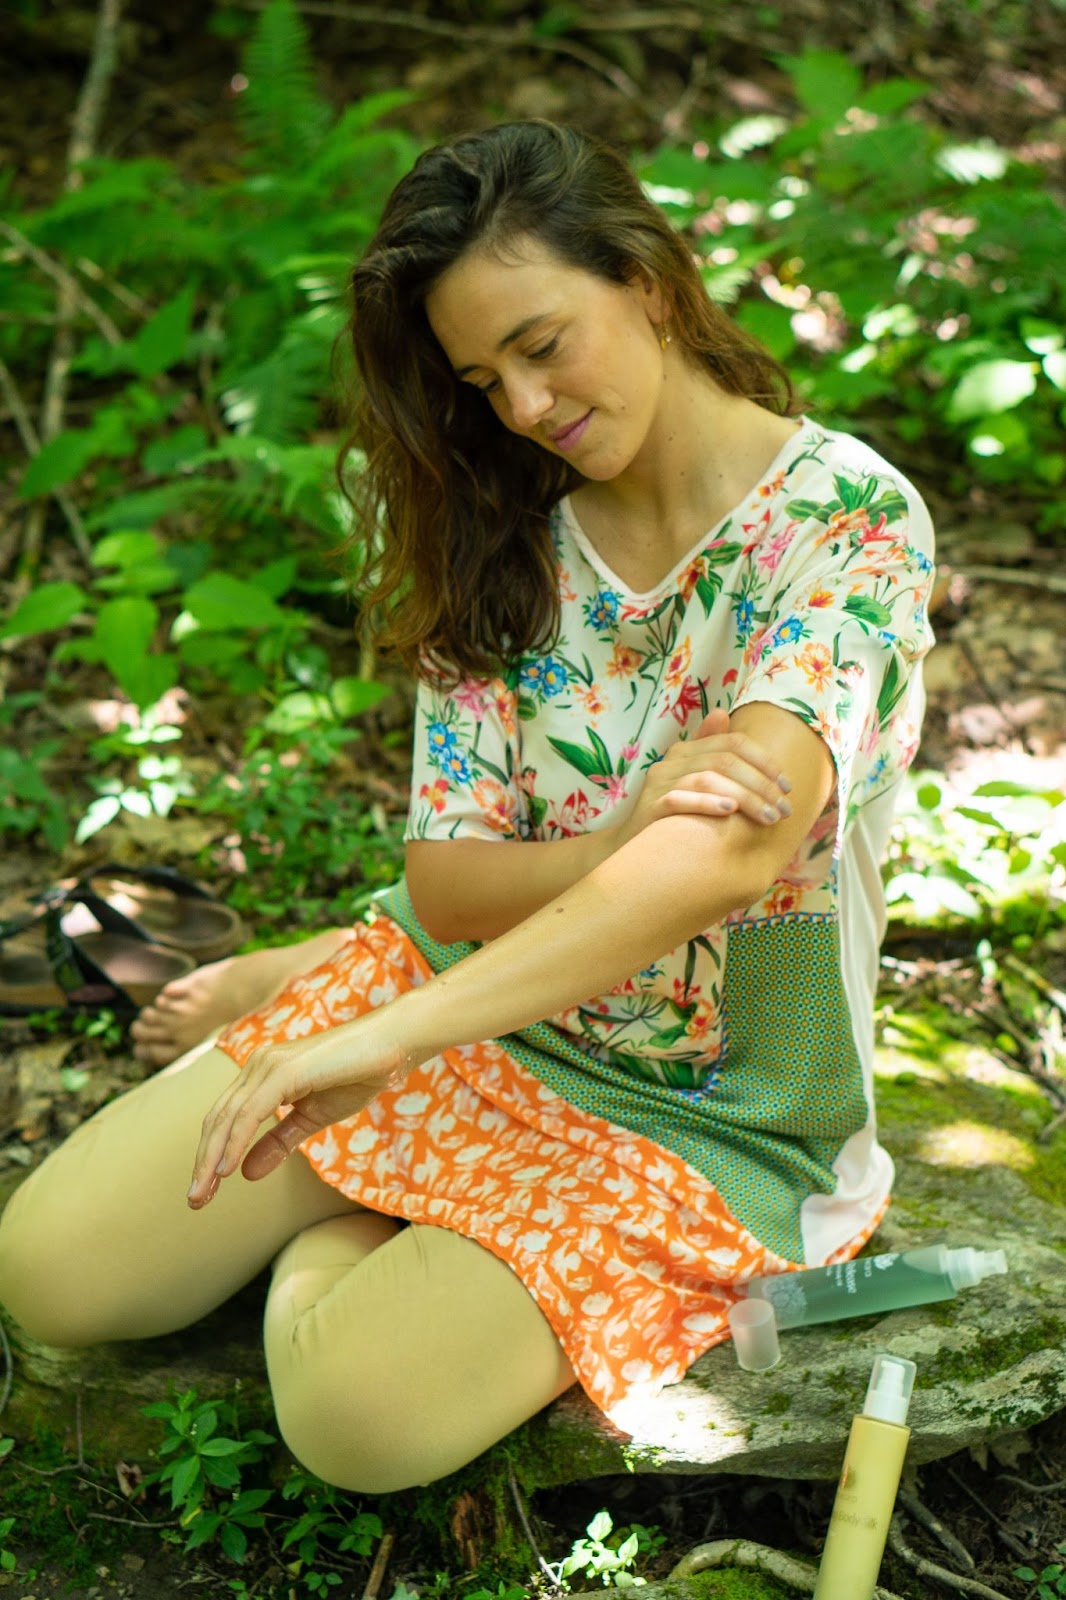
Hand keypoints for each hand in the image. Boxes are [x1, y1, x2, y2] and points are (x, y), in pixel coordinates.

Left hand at [188, 1016, 408, 1207]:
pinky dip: (235, 1142)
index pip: (226, 1119)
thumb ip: (279, 1142)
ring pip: (228, 1117)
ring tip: (202, 1194)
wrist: (392, 1045)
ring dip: (211, 1159)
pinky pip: (251, 1112)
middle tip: (194, 1201)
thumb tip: (245, 1174)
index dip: (210, 1155)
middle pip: (218, 1119)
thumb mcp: (311, 1118)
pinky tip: (225, 1169)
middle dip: (202, 1162)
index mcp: (262, 1074)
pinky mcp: (285, 1069)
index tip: (203, 1192)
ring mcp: (269, 1064)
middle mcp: (258, 1065)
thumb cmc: (357, 1075)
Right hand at [615, 707, 792, 847]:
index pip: (733, 743)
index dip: (765, 762)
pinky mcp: (649, 807)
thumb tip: (722, 713)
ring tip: (768, 817)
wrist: (634, 848)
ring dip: (745, 797)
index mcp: (687, 750)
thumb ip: (712, 751)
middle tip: (784, 810)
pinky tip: (730, 811)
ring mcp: (658, 783)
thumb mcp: (694, 781)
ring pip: (708, 778)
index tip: (787, 787)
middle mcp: (671, 761)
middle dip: (761, 785)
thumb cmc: (674, 816)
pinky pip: (680, 799)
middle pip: (726, 761)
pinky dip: (707, 802)